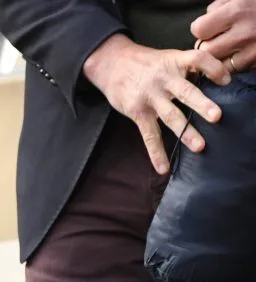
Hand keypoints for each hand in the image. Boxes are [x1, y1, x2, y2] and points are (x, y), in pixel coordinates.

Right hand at [82, 34, 230, 173]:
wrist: (112, 63)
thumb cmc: (144, 62)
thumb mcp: (167, 57)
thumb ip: (187, 66)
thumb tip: (213, 79)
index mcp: (174, 61)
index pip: (198, 60)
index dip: (214, 69)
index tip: (226, 80)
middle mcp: (163, 79)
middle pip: (185, 92)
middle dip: (201, 104)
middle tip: (216, 116)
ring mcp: (150, 98)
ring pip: (170, 116)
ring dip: (185, 132)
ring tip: (199, 146)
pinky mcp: (138, 112)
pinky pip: (148, 135)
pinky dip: (156, 152)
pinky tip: (163, 168)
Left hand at [193, 0, 255, 71]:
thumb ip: (223, 4)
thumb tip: (208, 16)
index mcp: (237, 10)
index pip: (199, 29)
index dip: (202, 29)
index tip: (209, 27)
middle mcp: (244, 31)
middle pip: (206, 51)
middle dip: (208, 46)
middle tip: (217, 41)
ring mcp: (254, 49)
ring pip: (220, 64)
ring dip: (220, 58)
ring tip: (229, 49)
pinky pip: (238, 69)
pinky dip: (236, 64)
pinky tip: (243, 54)